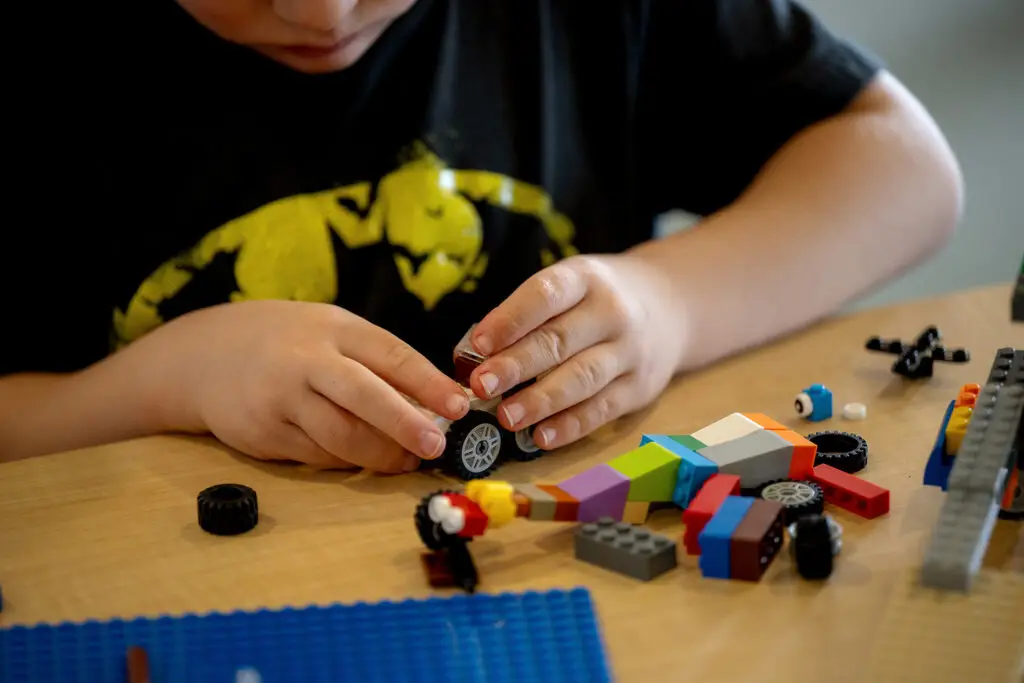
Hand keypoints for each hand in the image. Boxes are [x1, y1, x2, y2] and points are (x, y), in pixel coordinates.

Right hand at [155, 300, 468, 471]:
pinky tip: (361, 460)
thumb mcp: (329, 332)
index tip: (460, 406)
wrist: (201, 355)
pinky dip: (345, 461)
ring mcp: (280, 398)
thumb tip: (433, 402)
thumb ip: (374, 362)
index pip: (390, 354)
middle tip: (436, 445)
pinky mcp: (263, 433)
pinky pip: (315, 455)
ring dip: (379, 454)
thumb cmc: (285, 342)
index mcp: (333, 328)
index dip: (428, 383)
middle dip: (404, 423)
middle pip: (363, 395)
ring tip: (406, 461)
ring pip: (340, 435)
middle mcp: (306, 360)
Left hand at [465, 253, 685, 449]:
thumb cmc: (596, 299)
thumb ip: (527, 315)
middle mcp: (612, 312)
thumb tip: (474, 356)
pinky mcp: (639, 387)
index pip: (545, 295)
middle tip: (481, 386)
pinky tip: (540, 436)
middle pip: (560, 340)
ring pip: (582, 378)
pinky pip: (602, 410)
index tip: (478, 345)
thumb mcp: (570, 286)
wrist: (670, 305)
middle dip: (517, 365)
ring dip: (540, 401)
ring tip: (506, 417)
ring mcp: (630, 351)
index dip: (510, 320)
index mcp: (585, 278)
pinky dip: (570, 426)